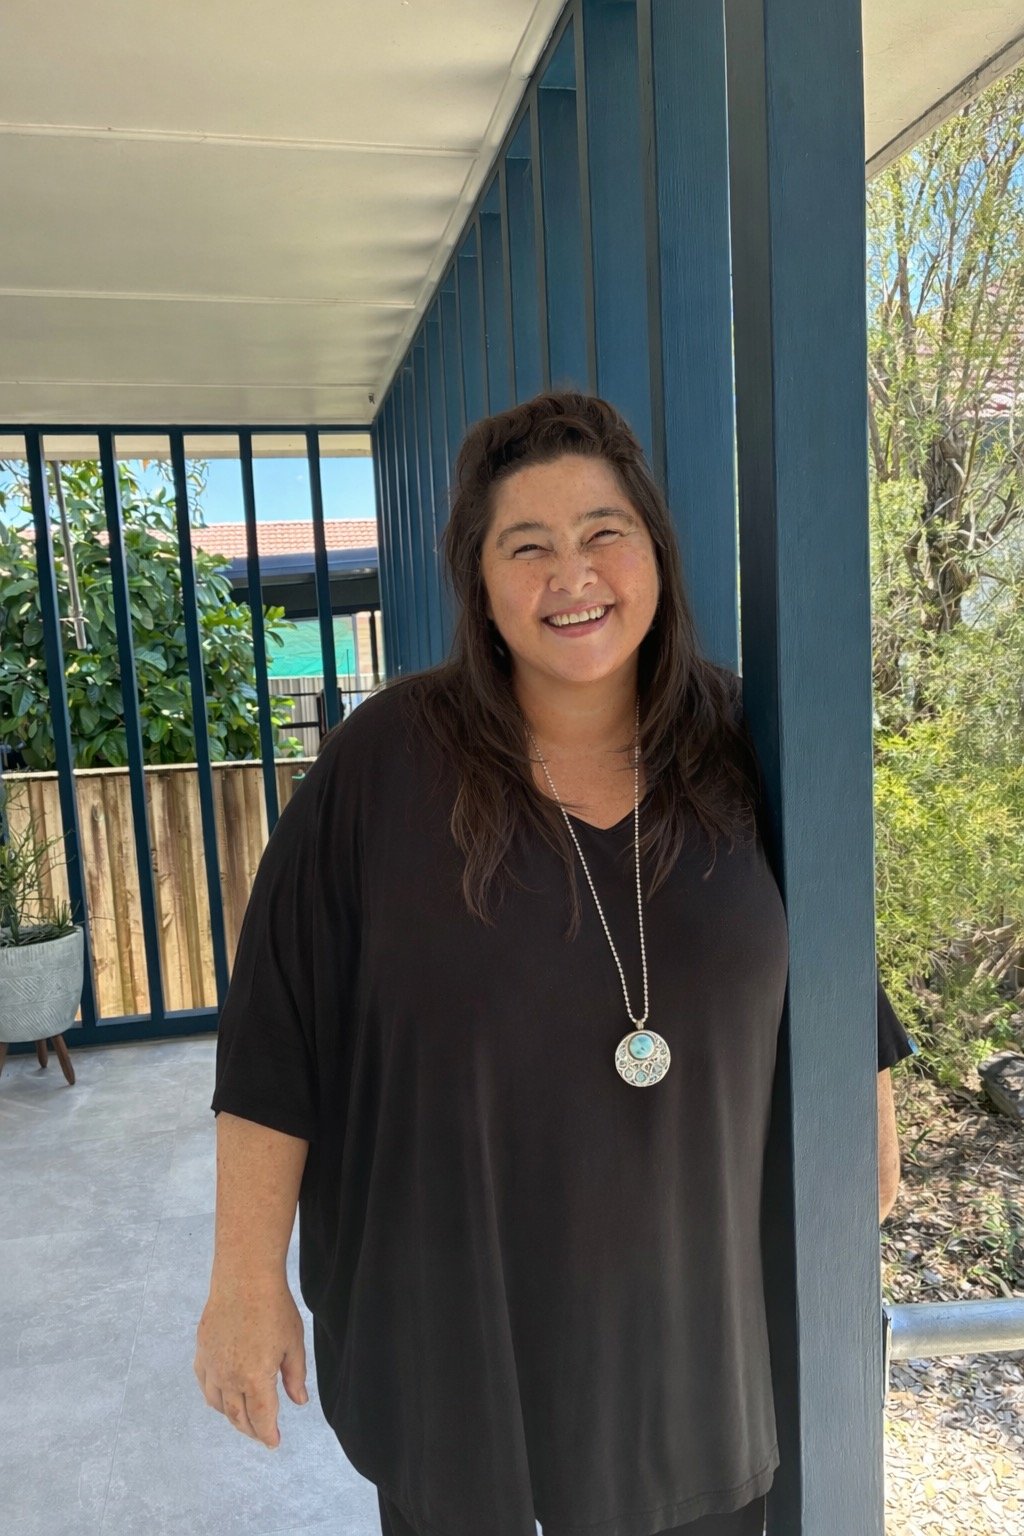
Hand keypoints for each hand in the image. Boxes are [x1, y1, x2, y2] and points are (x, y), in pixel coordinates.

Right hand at [194, 1275, 308, 1448]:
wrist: (244, 1279)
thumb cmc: (274, 1308)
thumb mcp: (293, 1344)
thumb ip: (295, 1376)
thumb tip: (299, 1401)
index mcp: (255, 1379)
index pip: (262, 1418)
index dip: (268, 1434)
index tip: (274, 1442)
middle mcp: (230, 1378)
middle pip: (238, 1416)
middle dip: (252, 1430)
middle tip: (262, 1434)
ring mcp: (212, 1366)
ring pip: (219, 1404)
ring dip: (232, 1416)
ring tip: (244, 1419)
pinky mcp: (202, 1351)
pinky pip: (205, 1384)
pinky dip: (214, 1397)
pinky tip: (223, 1395)